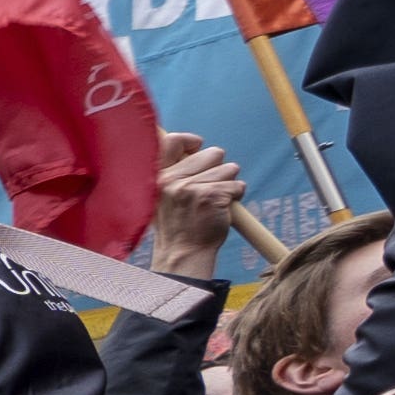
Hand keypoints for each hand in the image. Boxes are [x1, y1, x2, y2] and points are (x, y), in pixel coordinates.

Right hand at [148, 132, 245, 291]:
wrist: (183, 254)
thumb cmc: (178, 225)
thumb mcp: (162, 197)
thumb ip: (174, 172)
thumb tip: (195, 147)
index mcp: (157, 177)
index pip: (173, 141)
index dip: (191, 142)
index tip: (197, 148)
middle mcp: (171, 180)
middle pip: (212, 153)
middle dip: (216, 168)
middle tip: (206, 189)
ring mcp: (192, 188)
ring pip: (228, 169)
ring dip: (227, 184)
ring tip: (212, 203)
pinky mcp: (213, 196)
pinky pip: (237, 185)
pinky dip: (236, 196)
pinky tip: (222, 209)